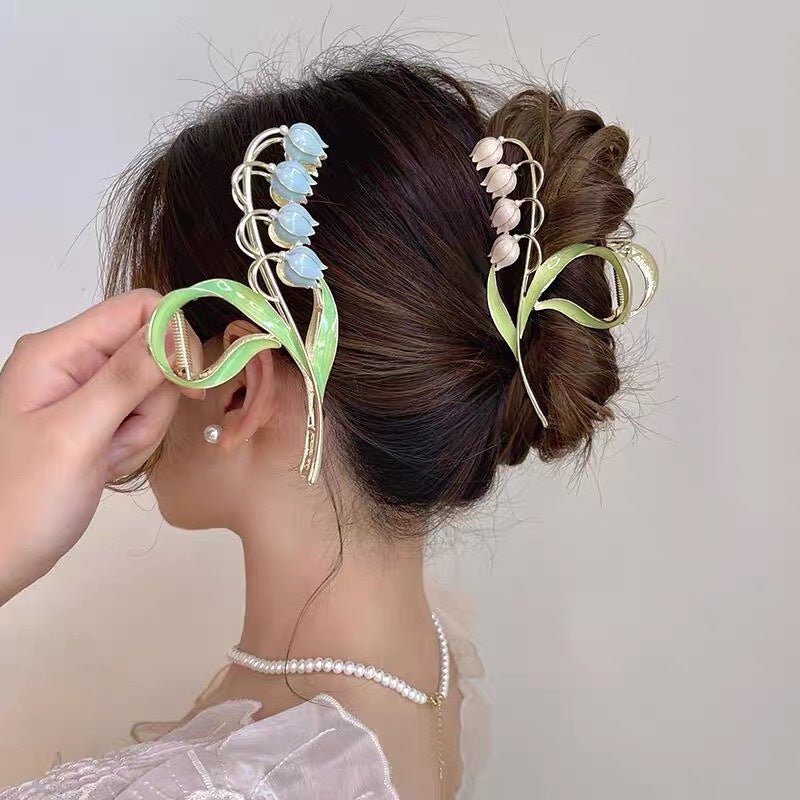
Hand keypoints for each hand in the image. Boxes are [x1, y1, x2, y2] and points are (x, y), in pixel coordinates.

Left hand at [0, 289, 201, 604]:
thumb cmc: (22, 501)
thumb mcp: (78, 434)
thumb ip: (128, 377)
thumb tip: (176, 328)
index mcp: (57, 350)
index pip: (139, 308)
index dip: (174, 337)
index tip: (188, 382)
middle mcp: (72, 361)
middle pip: (151, 351)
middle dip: (153, 399)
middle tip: (120, 437)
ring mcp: (84, 390)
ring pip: (152, 388)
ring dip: (143, 427)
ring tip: (107, 457)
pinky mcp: (95, 416)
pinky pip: (140, 414)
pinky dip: (135, 441)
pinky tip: (106, 464)